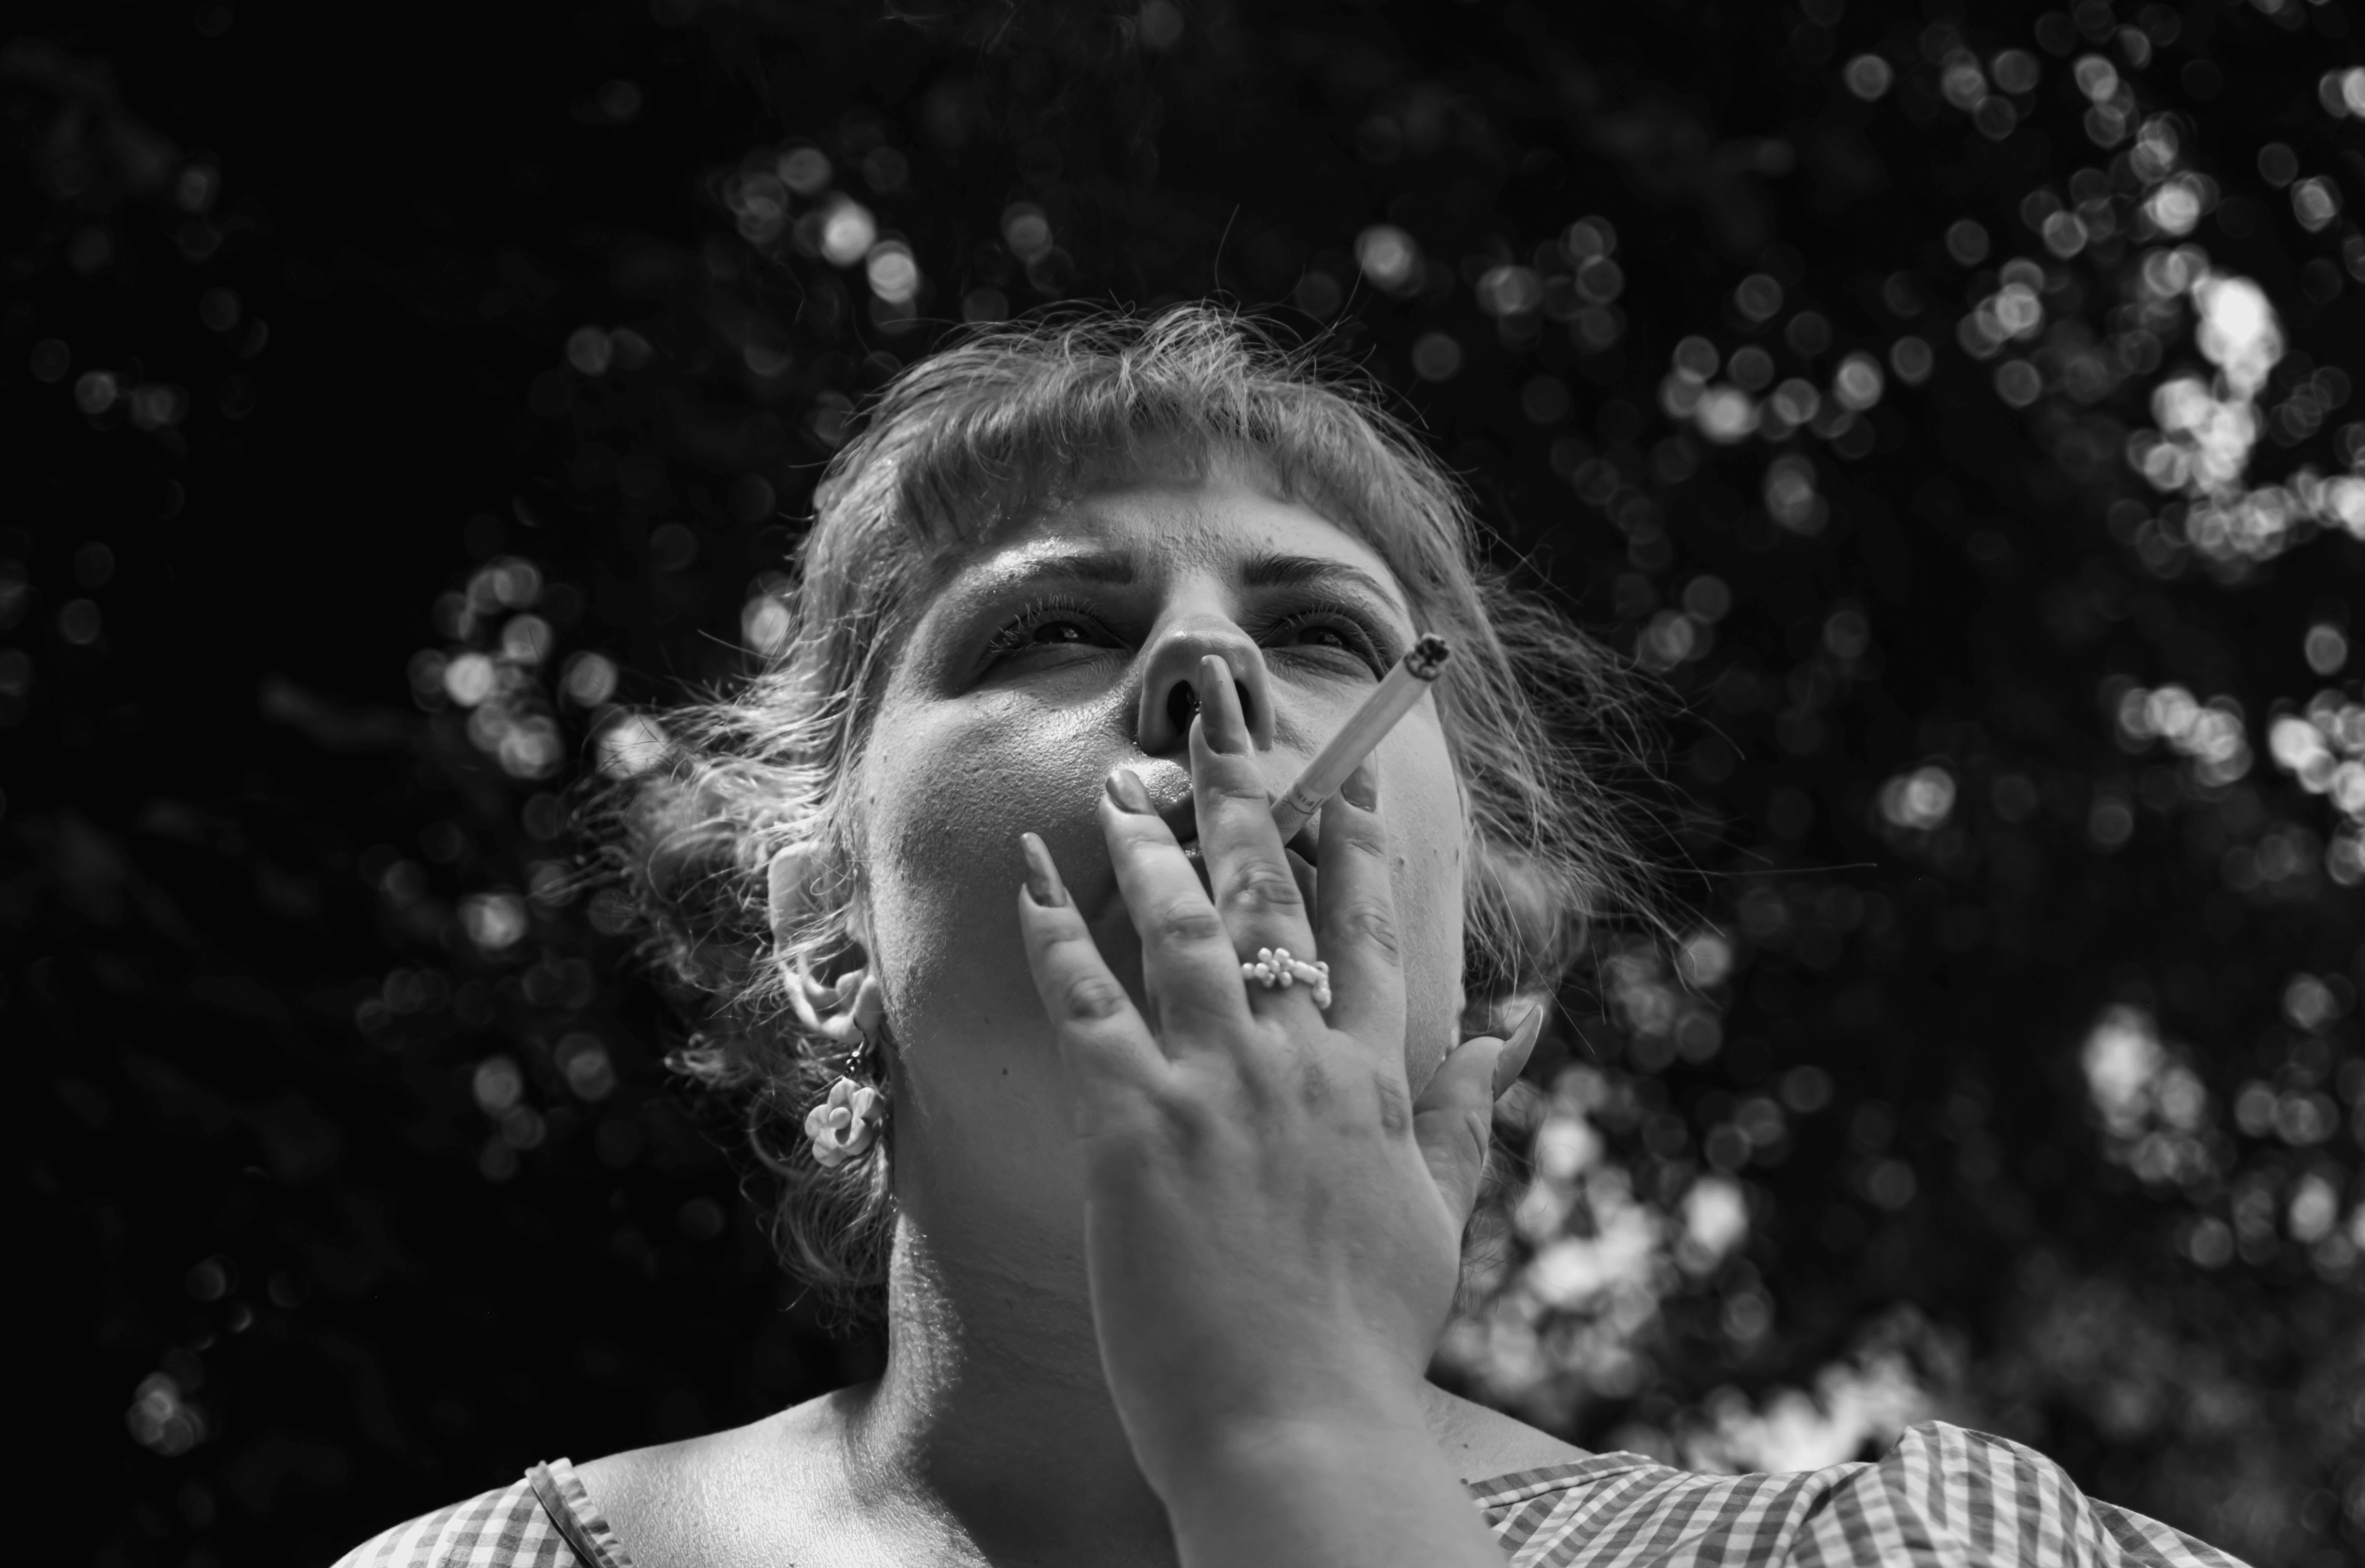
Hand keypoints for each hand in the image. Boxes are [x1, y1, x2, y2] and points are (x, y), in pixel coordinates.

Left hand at [1014, 657, 1527, 1513]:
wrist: (1303, 1429)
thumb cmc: (1366, 1338)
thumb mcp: (1441, 1217)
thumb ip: (1470, 1113)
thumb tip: (1519, 1027)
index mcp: (1373, 1083)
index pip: (1367, 940)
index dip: (1355, 854)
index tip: (1346, 787)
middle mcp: (1300, 1063)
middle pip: (1272, 906)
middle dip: (1246, 805)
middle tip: (1219, 726)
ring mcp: (1218, 1086)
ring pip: (1181, 928)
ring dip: (1146, 844)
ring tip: (1117, 786)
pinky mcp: (1137, 1125)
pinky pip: (1087, 1003)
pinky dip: (1055, 932)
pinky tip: (1030, 875)